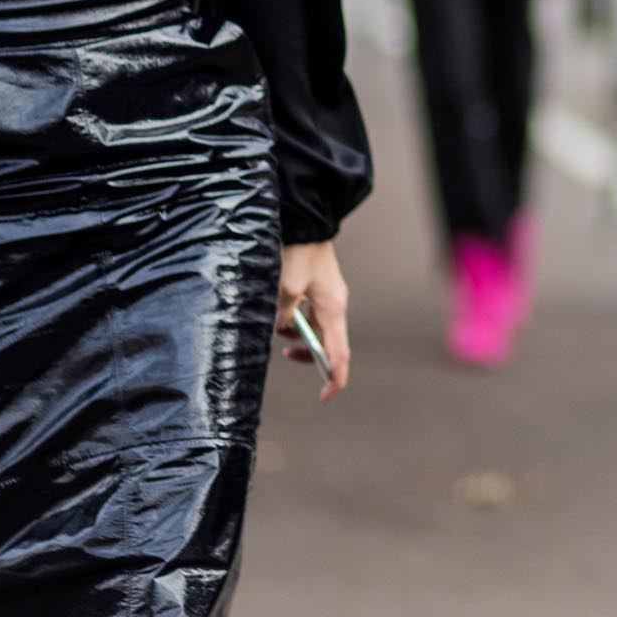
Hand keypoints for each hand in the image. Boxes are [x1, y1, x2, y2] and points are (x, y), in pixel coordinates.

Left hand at [277, 240, 351, 400]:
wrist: (305, 220)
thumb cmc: (299, 250)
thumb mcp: (286, 286)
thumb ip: (283, 314)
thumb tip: (282, 328)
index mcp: (333, 308)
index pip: (339, 354)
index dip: (334, 378)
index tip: (325, 396)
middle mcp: (335, 305)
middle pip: (327, 343)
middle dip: (307, 353)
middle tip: (287, 354)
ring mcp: (327, 297)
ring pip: (314, 328)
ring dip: (295, 332)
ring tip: (277, 323)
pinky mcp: (318, 289)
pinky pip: (307, 314)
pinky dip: (293, 317)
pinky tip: (280, 306)